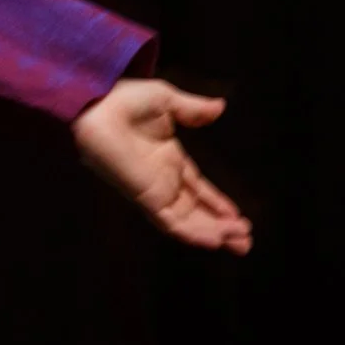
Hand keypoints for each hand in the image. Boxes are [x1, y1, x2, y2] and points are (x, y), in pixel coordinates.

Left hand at [71, 77, 251, 253]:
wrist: (99, 106)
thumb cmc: (125, 101)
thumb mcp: (166, 101)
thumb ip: (194, 110)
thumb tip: (221, 107)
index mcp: (168, 159)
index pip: (197, 189)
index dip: (216, 203)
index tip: (238, 217)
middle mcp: (163, 180)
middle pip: (196, 211)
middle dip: (221, 227)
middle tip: (245, 240)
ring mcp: (154, 191)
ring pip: (187, 222)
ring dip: (213, 234)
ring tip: (241, 244)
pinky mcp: (146, 197)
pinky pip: (170, 222)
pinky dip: (192, 233)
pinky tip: (214, 242)